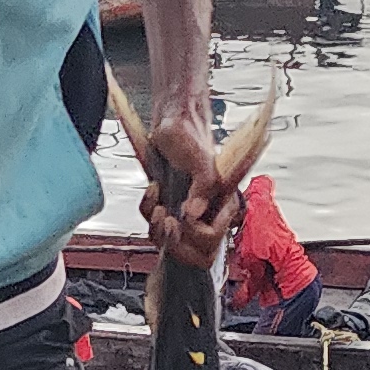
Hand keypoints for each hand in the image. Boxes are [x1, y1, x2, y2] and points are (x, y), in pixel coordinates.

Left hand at [139, 102, 234, 276]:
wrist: (170, 120)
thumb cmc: (189, 135)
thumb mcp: (202, 160)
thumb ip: (205, 186)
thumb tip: (194, 213)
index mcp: (221, 202)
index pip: (213, 239)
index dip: (197, 235)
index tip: (185, 219)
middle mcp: (204, 211)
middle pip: (192, 249)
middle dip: (176, 239)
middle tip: (167, 221)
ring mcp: (183, 210)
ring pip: (171, 241)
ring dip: (158, 227)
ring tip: (157, 208)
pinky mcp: (165, 204)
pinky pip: (153, 222)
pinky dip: (148, 209)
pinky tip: (153, 190)